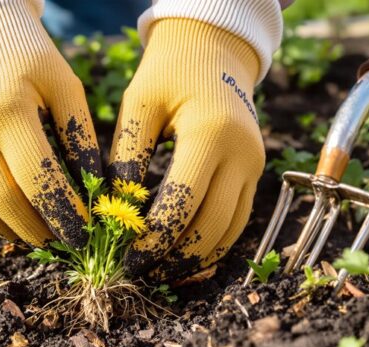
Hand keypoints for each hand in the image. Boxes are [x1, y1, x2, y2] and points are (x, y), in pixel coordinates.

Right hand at [0, 1, 100, 247]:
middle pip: (7, 202)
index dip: (63, 212)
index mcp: (7, 112)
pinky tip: (21, 223)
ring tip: (47, 241)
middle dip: (40, 231)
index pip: (38, 179)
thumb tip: (95, 189)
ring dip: (17, 232)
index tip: (86, 233)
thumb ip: (81, 136)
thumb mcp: (65, 86)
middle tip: (69, 246)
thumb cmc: (30, 61)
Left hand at [108, 19, 265, 279]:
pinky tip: (183, 259)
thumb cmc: (167, 74)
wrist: (213, 51)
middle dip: (174, 257)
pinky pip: (237, 223)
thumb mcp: (139, 105)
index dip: (155, 238)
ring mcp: (254, 167)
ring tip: (157, 273)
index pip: (184, 202)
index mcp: (212, 133)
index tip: (124, 258)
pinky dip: (212, 246)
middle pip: (212, 226)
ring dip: (195, 259)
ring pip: (230, 232)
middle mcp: (242, 154)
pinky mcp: (254, 175)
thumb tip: (114, 212)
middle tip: (137, 272)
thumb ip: (126, 156)